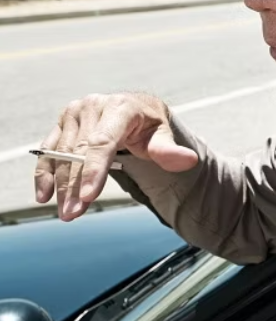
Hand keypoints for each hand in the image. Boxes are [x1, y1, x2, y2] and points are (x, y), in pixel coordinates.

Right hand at [34, 93, 198, 220]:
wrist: (135, 109)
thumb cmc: (150, 125)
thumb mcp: (163, 134)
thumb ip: (170, 150)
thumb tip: (188, 160)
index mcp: (120, 107)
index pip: (102, 143)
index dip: (93, 170)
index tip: (87, 196)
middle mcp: (93, 106)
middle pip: (78, 152)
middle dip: (74, 186)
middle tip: (72, 214)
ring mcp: (74, 114)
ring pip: (61, 155)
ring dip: (60, 186)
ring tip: (65, 212)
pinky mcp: (61, 123)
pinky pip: (48, 151)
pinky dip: (44, 174)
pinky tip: (43, 196)